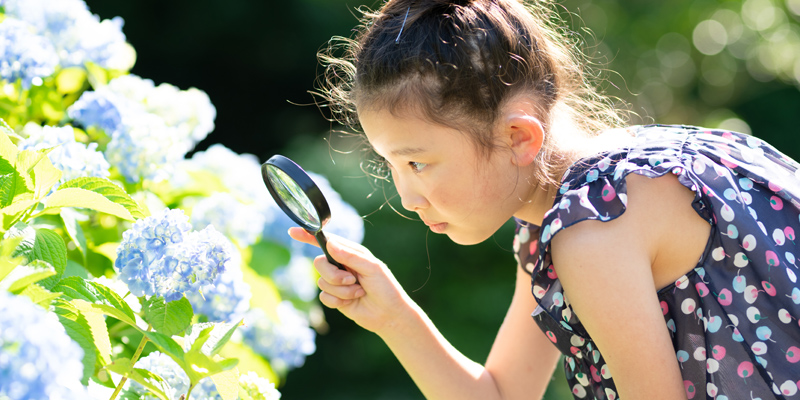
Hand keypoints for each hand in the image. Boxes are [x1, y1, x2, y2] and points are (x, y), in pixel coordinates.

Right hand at [288, 227, 413, 334]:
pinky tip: (351, 303)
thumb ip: (350, 256)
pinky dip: (338, 301)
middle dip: (334, 275)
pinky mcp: (335, 298)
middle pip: (319, 263)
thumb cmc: (386, 288)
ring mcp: (337, 282)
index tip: (293, 232)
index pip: (326, 241)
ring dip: (341, 291)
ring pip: (322, 282)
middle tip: (351, 280)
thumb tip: (329, 244)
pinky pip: (324, 297)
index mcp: (350, 253)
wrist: (389, 314)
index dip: (309, 236)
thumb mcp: (372, 268)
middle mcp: (341, 265)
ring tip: (359, 293)